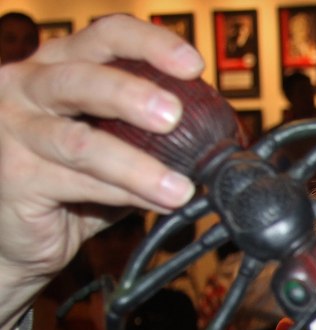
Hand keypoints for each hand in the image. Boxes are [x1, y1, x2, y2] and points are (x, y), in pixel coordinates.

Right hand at [0, 14, 202, 329]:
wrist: (15, 226)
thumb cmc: (66, 177)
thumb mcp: (110, 142)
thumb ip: (147, 134)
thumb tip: (215, 140)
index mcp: (57, 66)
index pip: (103, 37)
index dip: (149, 44)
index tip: (193, 65)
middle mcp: (27, 87)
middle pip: (82, 77)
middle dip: (133, 94)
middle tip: (174, 115)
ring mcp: (14, 131)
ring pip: (81, 142)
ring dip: (138, 166)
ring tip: (180, 188)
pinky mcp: (14, 175)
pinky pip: (77, 184)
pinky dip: (124, 196)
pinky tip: (157, 204)